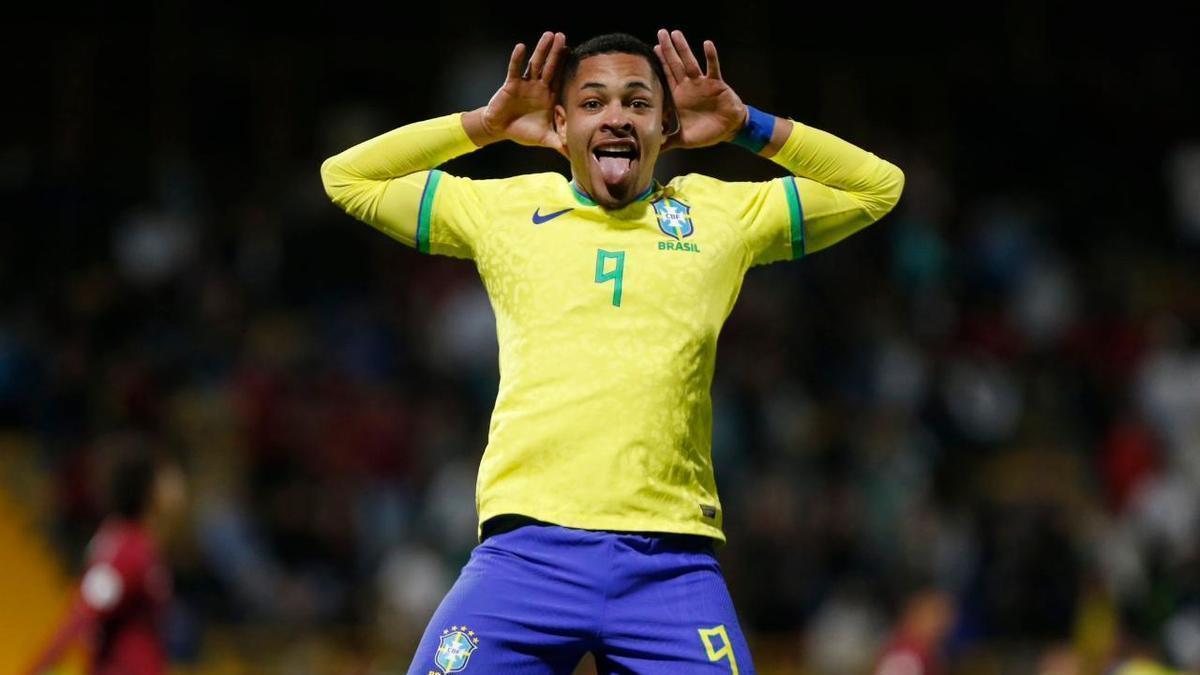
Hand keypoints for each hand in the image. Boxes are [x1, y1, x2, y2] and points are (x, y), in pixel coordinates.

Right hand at [464, 31, 567, 155]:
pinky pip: (514, 69)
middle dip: (556, 52)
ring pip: (535, 64)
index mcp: (549, 97)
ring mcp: (525, 84)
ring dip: (541, 50)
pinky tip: (521, 47)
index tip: (575, 52)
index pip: (560, 79)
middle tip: (563, 36)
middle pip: (549, 66)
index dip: (566, 67)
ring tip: (548, 35)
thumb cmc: (524, 131)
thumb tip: (575, 154)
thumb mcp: (545, 138)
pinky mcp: (511, 84)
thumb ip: (560, 143)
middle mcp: (539, 87)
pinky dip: (517, 58)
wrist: (501, 129)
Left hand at [654, 29, 747, 151]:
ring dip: (683, 49)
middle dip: (667, 50)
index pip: (667, 77)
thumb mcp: (684, 139)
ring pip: (690, 63)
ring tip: (676, 34)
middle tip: (660, 33)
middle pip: (675, 65)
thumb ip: (667, 142)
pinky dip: (711, 56)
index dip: (660, 64)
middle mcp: (689, 87)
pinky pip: (713, 68)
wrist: (729, 129)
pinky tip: (706, 44)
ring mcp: (702, 83)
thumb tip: (653, 150)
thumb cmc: (706, 132)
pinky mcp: (717, 84)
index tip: (651, 50)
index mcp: (679, 97)